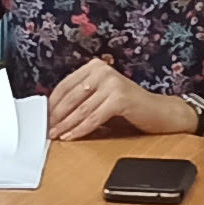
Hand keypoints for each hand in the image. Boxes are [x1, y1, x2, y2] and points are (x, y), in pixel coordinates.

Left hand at [44, 62, 189, 143]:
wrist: (160, 113)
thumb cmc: (129, 108)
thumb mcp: (101, 99)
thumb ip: (82, 101)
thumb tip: (54, 115)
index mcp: (94, 67)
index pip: (65, 85)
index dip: (52, 104)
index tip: (42, 118)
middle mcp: (102, 70)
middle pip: (71, 97)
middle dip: (56, 116)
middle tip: (46, 130)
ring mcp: (111, 82)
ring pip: (81, 109)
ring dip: (66, 125)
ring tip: (55, 136)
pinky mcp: (119, 98)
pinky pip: (94, 117)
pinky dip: (80, 129)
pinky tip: (71, 137)